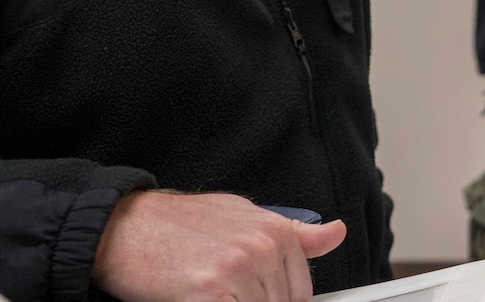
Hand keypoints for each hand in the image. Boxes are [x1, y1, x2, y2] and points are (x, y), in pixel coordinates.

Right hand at [92, 190, 346, 301]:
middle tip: (223, 293)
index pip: (300, 291)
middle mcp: (263, 248)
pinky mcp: (211, 292)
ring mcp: (238, 270)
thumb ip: (293, 233)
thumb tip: (337, 234)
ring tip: (210, 293)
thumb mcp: (245, 215)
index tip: (256, 297)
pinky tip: (199, 299)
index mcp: (277, 231)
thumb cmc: (179, 223)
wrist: (123, 227)